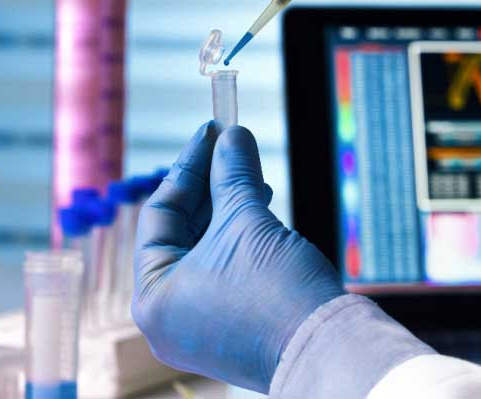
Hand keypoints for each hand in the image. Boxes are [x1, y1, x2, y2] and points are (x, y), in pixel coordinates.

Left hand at [132, 123, 345, 392]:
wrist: (327, 348)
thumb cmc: (275, 294)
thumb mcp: (247, 221)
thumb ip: (232, 174)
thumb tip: (231, 136)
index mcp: (152, 296)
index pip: (159, 214)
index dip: (188, 167)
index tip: (212, 131)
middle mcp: (168, 316)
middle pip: (181, 231)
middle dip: (210, 186)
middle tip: (230, 145)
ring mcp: (198, 325)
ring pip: (205, 249)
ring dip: (228, 207)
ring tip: (252, 173)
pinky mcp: (230, 326)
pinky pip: (223, 270)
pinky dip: (238, 237)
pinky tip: (260, 205)